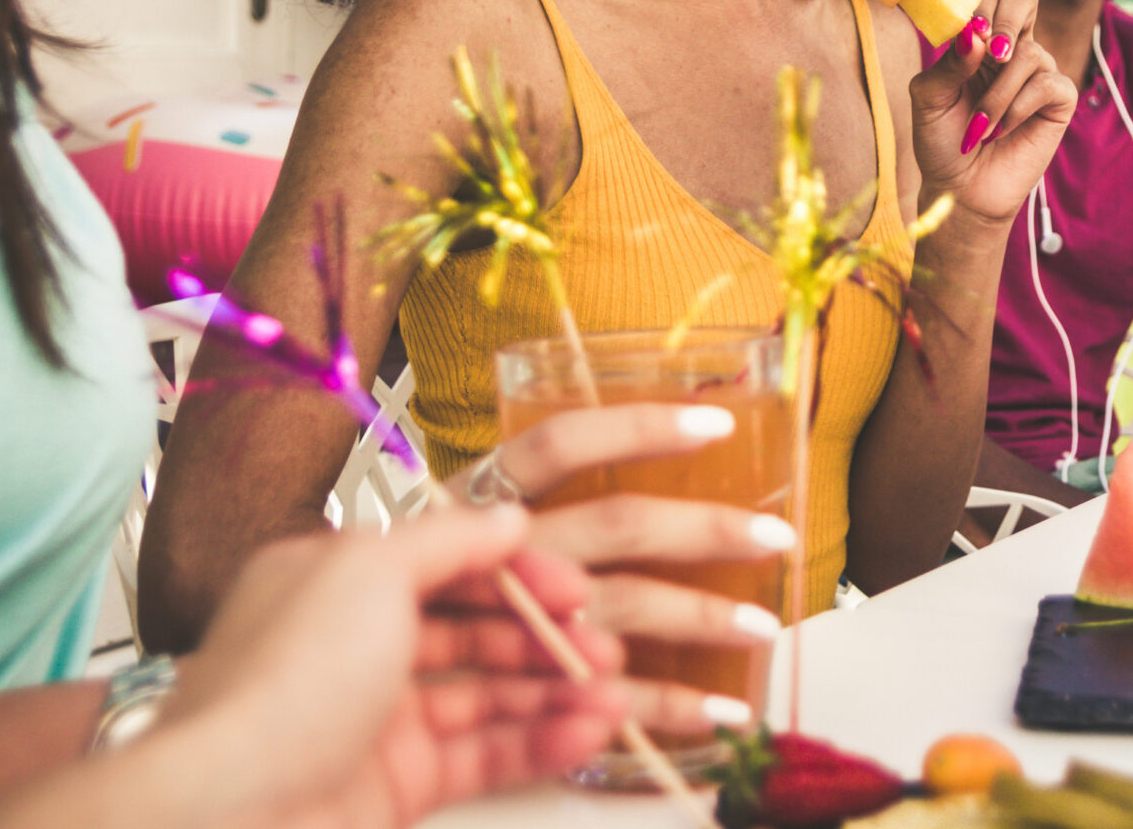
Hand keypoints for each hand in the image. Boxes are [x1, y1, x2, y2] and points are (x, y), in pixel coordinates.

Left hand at [151, 503, 625, 828]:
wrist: (229, 813)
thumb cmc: (287, 682)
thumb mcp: (370, 572)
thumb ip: (450, 540)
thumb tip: (509, 517)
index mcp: (336, 579)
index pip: (446, 559)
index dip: (516, 569)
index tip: (576, 586)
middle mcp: (355, 644)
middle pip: (474, 627)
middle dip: (546, 634)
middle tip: (605, 648)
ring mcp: (377, 718)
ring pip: (486, 694)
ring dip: (555, 691)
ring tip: (615, 698)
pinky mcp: (396, 785)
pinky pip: (484, 755)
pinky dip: (539, 743)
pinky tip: (588, 733)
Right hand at [467, 400, 794, 737]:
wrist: (358, 674)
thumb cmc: (440, 583)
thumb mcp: (473, 522)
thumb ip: (548, 494)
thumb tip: (667, 455)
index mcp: (482, 498)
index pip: (560, 444)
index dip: (637, 428)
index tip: (716, 423)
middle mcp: (499, 554)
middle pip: (615, 525)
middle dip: (704, 529)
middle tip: (774, 536)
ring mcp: (510, 624)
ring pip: (622, 606)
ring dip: (701, 618)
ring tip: (763, 626)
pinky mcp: (519, 691)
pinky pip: (608, 695)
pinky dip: (671, 704)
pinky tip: (723, 709)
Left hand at [909, 0, 1074, 232]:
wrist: (960, 188)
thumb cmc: (942, 140)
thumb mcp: (929, 98)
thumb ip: (948, 63)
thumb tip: (975, 34)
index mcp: (979, 40)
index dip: (981, 7)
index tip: (969, 36)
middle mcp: (1011, 49)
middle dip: (1007, 18)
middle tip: (992, 52)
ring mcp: (1036, 72)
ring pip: (1028, 53)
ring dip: (998, 94)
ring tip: (980, 126)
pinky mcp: (1058, 100)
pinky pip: (1047, 84)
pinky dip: (1017, 109)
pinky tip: (1002, 131)